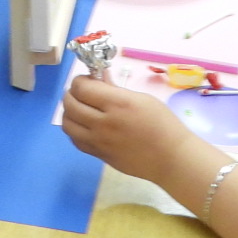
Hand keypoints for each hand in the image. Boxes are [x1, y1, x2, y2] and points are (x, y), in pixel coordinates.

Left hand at [61, 74, 210, 184]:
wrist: (171, 158)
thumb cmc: (163, 124)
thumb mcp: (142, 99)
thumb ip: (115, 89)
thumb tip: (98, 79)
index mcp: (117, 104)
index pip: (81, 87)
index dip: (81, 81)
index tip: (89, 80)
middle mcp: (103, 122)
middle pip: (70, 104)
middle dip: (72, 93)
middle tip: (83, 92)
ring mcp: (99, 141)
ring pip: (67, 124)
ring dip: (69, 112)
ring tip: (81, 109)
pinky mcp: (99, 155)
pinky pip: (75, 140)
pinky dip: (74, 130)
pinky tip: (84, 125)